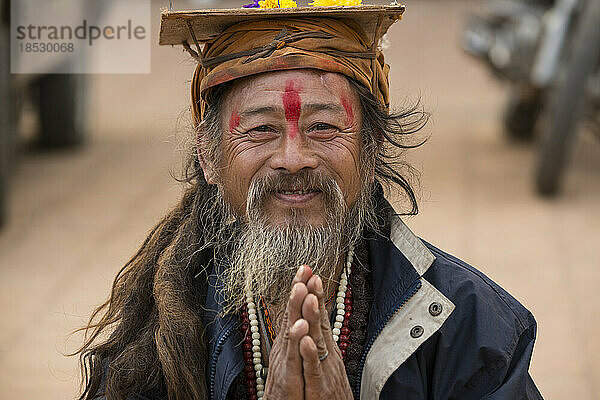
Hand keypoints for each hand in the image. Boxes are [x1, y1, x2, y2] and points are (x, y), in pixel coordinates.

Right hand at [263, 265, 312, 399]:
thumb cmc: (290, 387)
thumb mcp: (293, 358)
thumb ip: (295, 338)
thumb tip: (299, 316)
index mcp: (287, 342)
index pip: (294, 310)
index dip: (300, 289)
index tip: (307, 268)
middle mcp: (284, 348)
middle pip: (290, 315)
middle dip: (297, 291)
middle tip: (303, 269)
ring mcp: (285, 362)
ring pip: (291, 332)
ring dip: (296, 309)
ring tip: (301, 289)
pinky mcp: (288, 379)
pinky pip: (293, 358)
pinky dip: (297, 342)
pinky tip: (301, 327)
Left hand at [299, 273, 352, 399]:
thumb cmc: (329, 389)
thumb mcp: (324, 359)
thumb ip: (319, 337)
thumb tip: (315, 315)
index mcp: (325, 346)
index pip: (319, 315)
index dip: (314, 294)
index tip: (310, 272)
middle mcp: (327, 354)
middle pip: (319, 322)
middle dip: (314, 297)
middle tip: (311, 275)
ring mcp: (324, 369)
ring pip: (317, 340)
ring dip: (313, 318)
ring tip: (309, 297)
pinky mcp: (319, 388)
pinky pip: (313, 368)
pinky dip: (310, 353)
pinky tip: (305, 339)